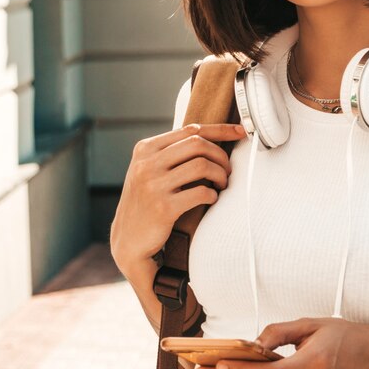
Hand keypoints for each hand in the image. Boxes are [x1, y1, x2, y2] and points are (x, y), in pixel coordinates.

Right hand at [110, 122, 246, 270]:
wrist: (129, 239)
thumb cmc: (147, 200)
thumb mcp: (151, 169)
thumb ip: (172, 152)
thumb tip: (211, 135)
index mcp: (145, 148)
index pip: (190, 130)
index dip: (220, 130)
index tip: (240, 132)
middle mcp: (146, 164)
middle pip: (198, 144)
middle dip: (221, 156)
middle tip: (227, 170)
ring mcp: (153, 185)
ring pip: (202, 165)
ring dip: (220, 175)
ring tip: (221, 184)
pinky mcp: (163, 208)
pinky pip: (200, 192)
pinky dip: (212, 194)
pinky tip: (211, 198)